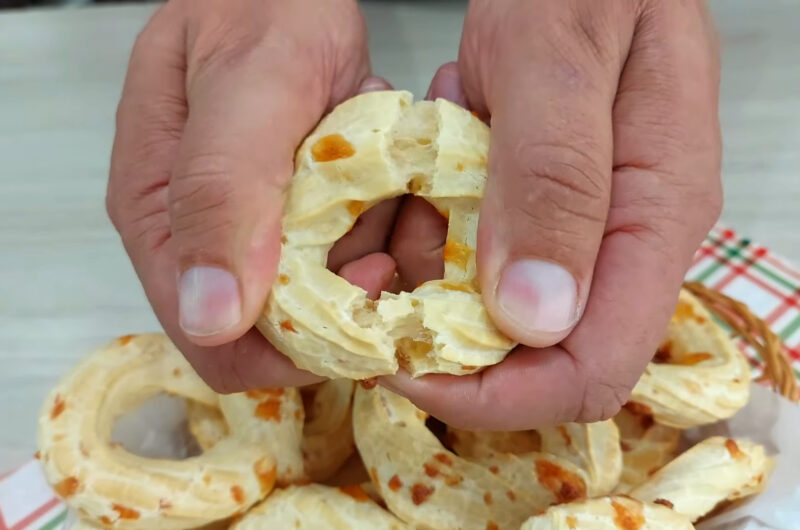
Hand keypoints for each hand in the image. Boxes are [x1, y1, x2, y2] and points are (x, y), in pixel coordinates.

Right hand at [107, 0, 399, 391]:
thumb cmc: (260, 10)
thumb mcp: (247, 90)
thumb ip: (220, 195)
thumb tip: (210, 317)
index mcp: (160, 221)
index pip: (218, 345)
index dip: (295, 346)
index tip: (363, 292)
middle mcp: (197, 239)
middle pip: (271, 331)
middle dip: (338, 297)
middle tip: (380, 226)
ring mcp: (245, 228)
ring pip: (313, 299)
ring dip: (361, 255)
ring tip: (373, 184)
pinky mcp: (287, 215)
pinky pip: (336, 258)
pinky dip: (370, 231)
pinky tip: (374, 181)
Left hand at [382, 0, 721, 428]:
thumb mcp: (558, 56)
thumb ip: (555, 181)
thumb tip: (536, 320)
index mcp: (655, 218)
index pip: (590, 370)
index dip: (493, 393)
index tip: (402, 361)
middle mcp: (630, 241)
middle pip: (543, 355)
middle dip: (454, 333)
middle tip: (401, 248)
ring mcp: (593, 227)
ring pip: (508, 311)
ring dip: (442, 272)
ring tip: (425, 186)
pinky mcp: (555, 209)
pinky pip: (494, 258)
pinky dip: (447, 233)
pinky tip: (441, 172)